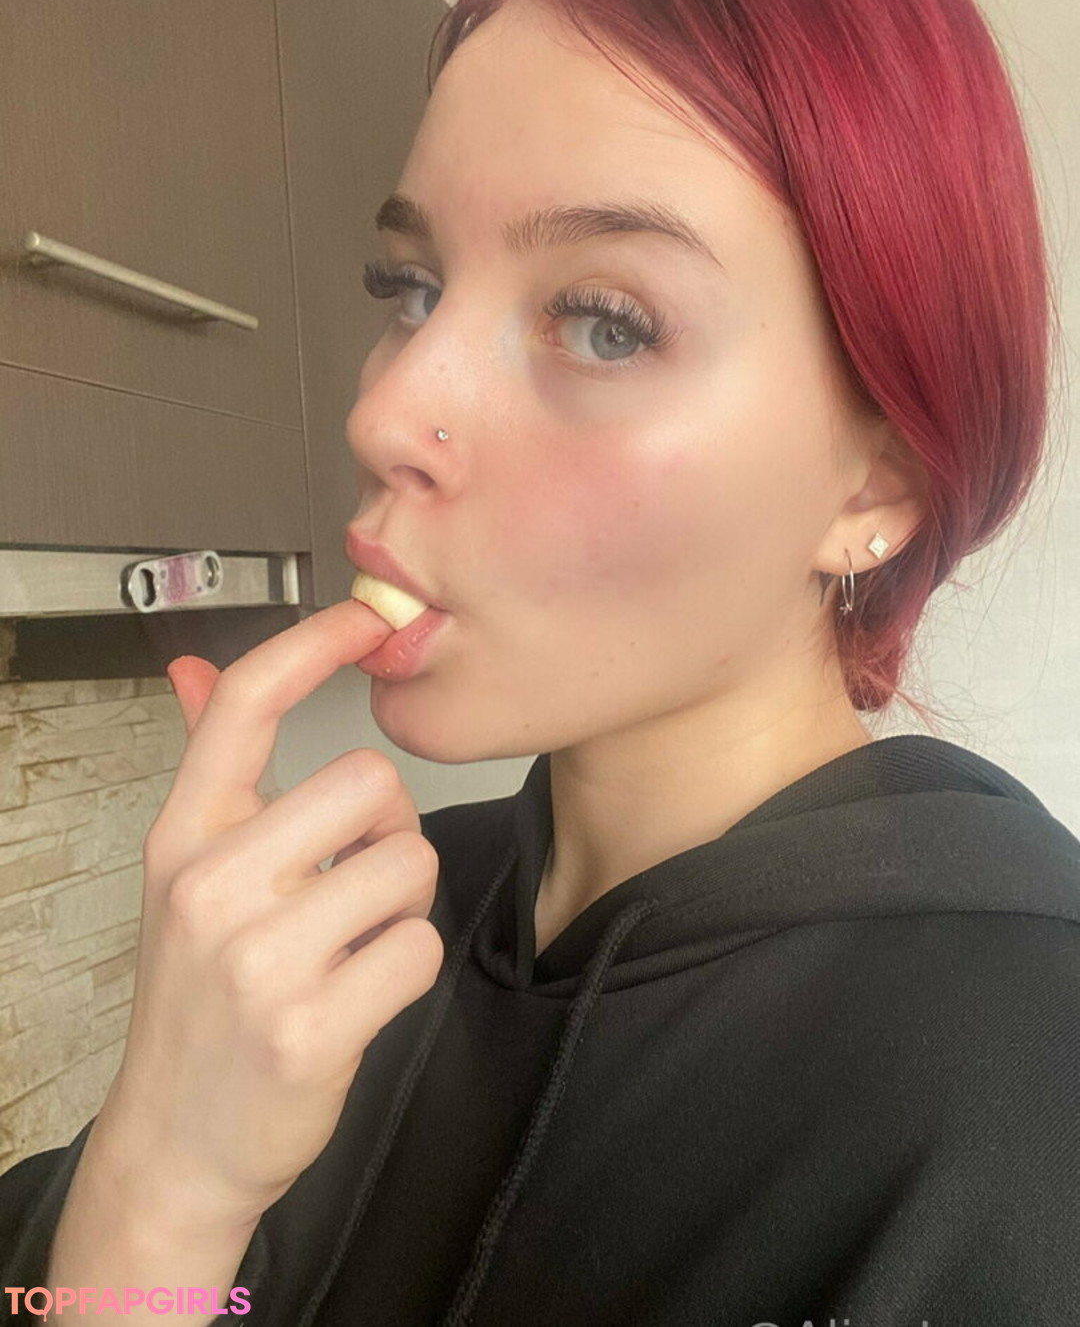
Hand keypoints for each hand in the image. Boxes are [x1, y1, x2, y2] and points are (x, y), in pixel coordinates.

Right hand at [92, 601, 444, 1230]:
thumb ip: (208, 775)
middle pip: (371, 783)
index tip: (366, 620)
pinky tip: (362, 991)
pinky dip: (407, 966)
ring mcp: (258, 959)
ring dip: (403, 902)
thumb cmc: (200, 997)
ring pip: (408, 866)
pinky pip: (418, 947)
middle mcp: (211, 885)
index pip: (243, 703)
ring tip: (354, 940)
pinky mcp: (310, 1027)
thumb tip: (188, 671)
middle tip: (358, 879)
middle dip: (390, 830)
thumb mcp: (188, 878)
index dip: (313, 643)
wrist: (177, 1142)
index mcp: (184, 836)